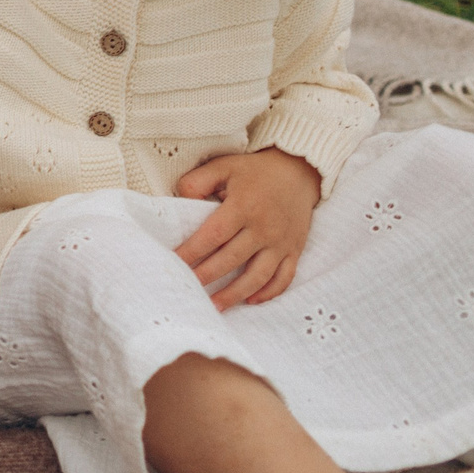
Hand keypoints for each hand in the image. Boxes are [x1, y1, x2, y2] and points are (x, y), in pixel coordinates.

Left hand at [173, 148, 320, 309]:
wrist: (299, 171)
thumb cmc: (254, 171)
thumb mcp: (222, 166)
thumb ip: (197, 182)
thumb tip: (180, 200)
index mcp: (243, 207)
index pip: (213, 235)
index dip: (192, 251)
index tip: (173, 262)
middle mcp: (264, 228)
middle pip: (232, 259)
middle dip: (207, 276)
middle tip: (187, 289)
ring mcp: (281, 242)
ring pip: (258, 275)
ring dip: (236, 294)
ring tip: (214, 306)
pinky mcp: (294, 250)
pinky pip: (284, 277)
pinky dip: (269, 292)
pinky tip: (250, 300)